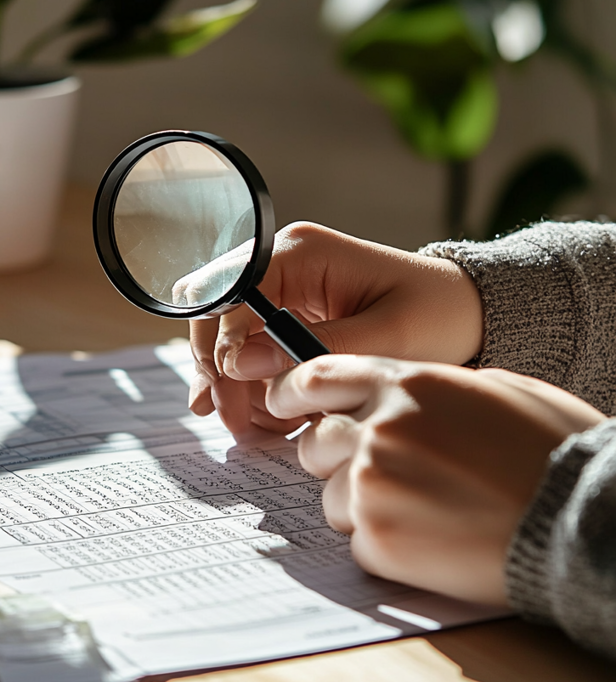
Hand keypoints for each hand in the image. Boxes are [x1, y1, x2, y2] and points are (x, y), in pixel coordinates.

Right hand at [188, 222, 483, 434]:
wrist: (466, 313)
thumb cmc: (436, 316)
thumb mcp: (384, 336)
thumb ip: (311, 347)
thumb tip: (238, 364)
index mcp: (300, 253)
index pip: (228, 293)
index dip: (221, 345)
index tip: (232, 393)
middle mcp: (280, 264)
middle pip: (214, 313)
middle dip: (217, 370)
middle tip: (234, 421)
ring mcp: (281, 290)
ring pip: (225, 337)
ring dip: (231, 385)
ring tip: (256, 428)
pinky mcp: (287, 316)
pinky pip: (248, 352)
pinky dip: (251, 388)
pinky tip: (268, 418)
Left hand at [266, 356, 605, 604]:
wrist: (579, 517)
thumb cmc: (550, 448)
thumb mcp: (494, 388)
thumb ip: (428, 387)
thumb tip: (392, 396)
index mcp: (405, 382)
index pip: (316, 376)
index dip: (290, 391)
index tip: (280, 403)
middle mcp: (379, 426)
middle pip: (313, 444)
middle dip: (334, 460)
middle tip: (377, 474)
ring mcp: (372, 483)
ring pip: (330, 497)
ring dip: (362, 506)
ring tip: (424, 511)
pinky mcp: (377, 538)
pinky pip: (356, 540)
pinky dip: (384, 544)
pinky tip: (433, 539)